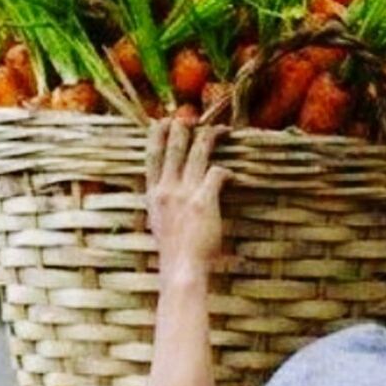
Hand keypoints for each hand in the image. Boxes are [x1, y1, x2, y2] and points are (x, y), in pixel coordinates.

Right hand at [145, 118, 232, 275]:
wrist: (181, 269)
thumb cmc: (173, 252)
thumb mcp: (158, 223)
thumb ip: (161, 205)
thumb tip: (166, 196)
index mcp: (153, 194)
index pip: (151, 155)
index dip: (156, 134)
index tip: (162, 121)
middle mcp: (166, 188)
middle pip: (173, 145)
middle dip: (183, 126)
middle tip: (192, 117)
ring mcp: (185, 192)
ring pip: (197, 151)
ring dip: (211, 137)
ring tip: (222, 131)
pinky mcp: (204, 200)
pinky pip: (218, 173)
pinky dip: (228, 172)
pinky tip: (233, 177)